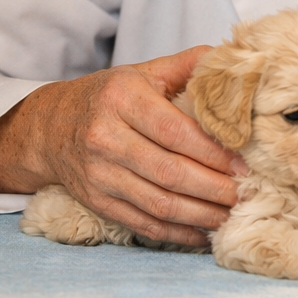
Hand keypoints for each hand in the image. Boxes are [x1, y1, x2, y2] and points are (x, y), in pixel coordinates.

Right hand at [0, 46, 247, 247]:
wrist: (50, 127)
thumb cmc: (108, 96)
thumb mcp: (144, 71)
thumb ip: (189, 65)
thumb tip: (234, 64)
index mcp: (122, 99)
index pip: (176, 132)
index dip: (214, 152)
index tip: (246, 161)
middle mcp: (106, 138)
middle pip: (171, 173)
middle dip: (215, 188)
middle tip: (248, 192)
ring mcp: (99, 175)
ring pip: (160, 204)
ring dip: (202, 215)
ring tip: (233, 214)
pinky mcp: (98, 202)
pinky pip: (144, 224)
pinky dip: (178, 234)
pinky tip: (204, 233)